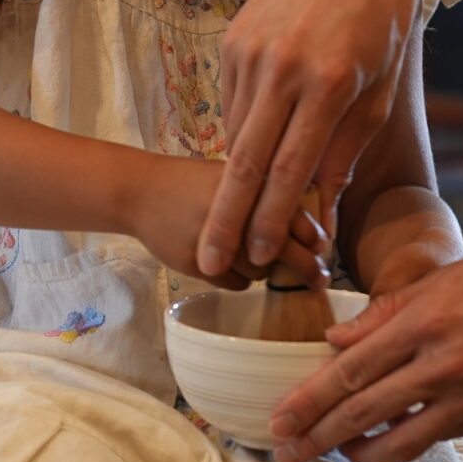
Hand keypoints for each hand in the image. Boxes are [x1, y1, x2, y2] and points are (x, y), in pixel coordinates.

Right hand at [131, 156, 330, 288]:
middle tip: (318, 281)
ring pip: (262, 273)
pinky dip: (236, 277)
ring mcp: (221, 240)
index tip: (321, 250)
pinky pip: (237, 284)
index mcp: (253, 186)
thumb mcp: (235, 177)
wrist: (141, 192)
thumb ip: (270, 197)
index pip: (299, 220)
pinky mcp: (202, 263)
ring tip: (245, 254)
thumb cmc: (194, 184)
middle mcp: (240, 214)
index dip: (315, 240)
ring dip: (262, 270)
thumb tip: (314, 234)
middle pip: (288, 253)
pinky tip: (221, 260)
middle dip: (307, 270)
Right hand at [200, 0, 432, 277]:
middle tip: (208, 259)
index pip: (290, 170)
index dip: (271, 219)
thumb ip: (345, 151)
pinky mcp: (234, 37)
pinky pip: (231, 101)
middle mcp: (282, 68)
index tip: (256, 256)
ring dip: (240, 173)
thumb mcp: (378, 93)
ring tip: (245, 204)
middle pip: (245, 161)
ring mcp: (252, 51)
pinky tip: (258, 138)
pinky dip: (243, 129)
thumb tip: (321, 209)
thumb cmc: (381, 23)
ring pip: (236, 132)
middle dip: (225, 218)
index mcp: (328, 86)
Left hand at [267, 230, 462, 461]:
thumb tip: (339, 340)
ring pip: (396, 438)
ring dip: (355, 451)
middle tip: (283, 452)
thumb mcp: (455, 275)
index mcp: (425, 318)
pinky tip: (385, 447)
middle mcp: (440, 362)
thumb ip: (392, 310)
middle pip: (360, 409)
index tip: (278, 418)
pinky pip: (437, 437)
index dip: (308, 399)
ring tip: (329, 456)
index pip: (349, 368)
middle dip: (316, 435)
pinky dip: (404, 445)